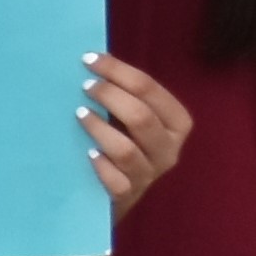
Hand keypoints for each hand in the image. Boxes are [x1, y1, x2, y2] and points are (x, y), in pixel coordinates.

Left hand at [82, 53, 193, 216]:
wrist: (115, 192)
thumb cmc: (122, 143)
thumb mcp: (131, 119)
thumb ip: (124, 95)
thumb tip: (92, 60)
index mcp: (176, 123)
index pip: (151, 90)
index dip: (119, 72)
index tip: (89, 60)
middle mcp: (169, 149)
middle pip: (141, 117)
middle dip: (110, 96)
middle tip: (84, 86)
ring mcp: (149, 174)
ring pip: (126, 150)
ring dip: (99, 128)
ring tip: (79, 114)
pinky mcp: (128, 196)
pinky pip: (116, 182)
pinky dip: (101, 166)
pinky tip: (87, 154)